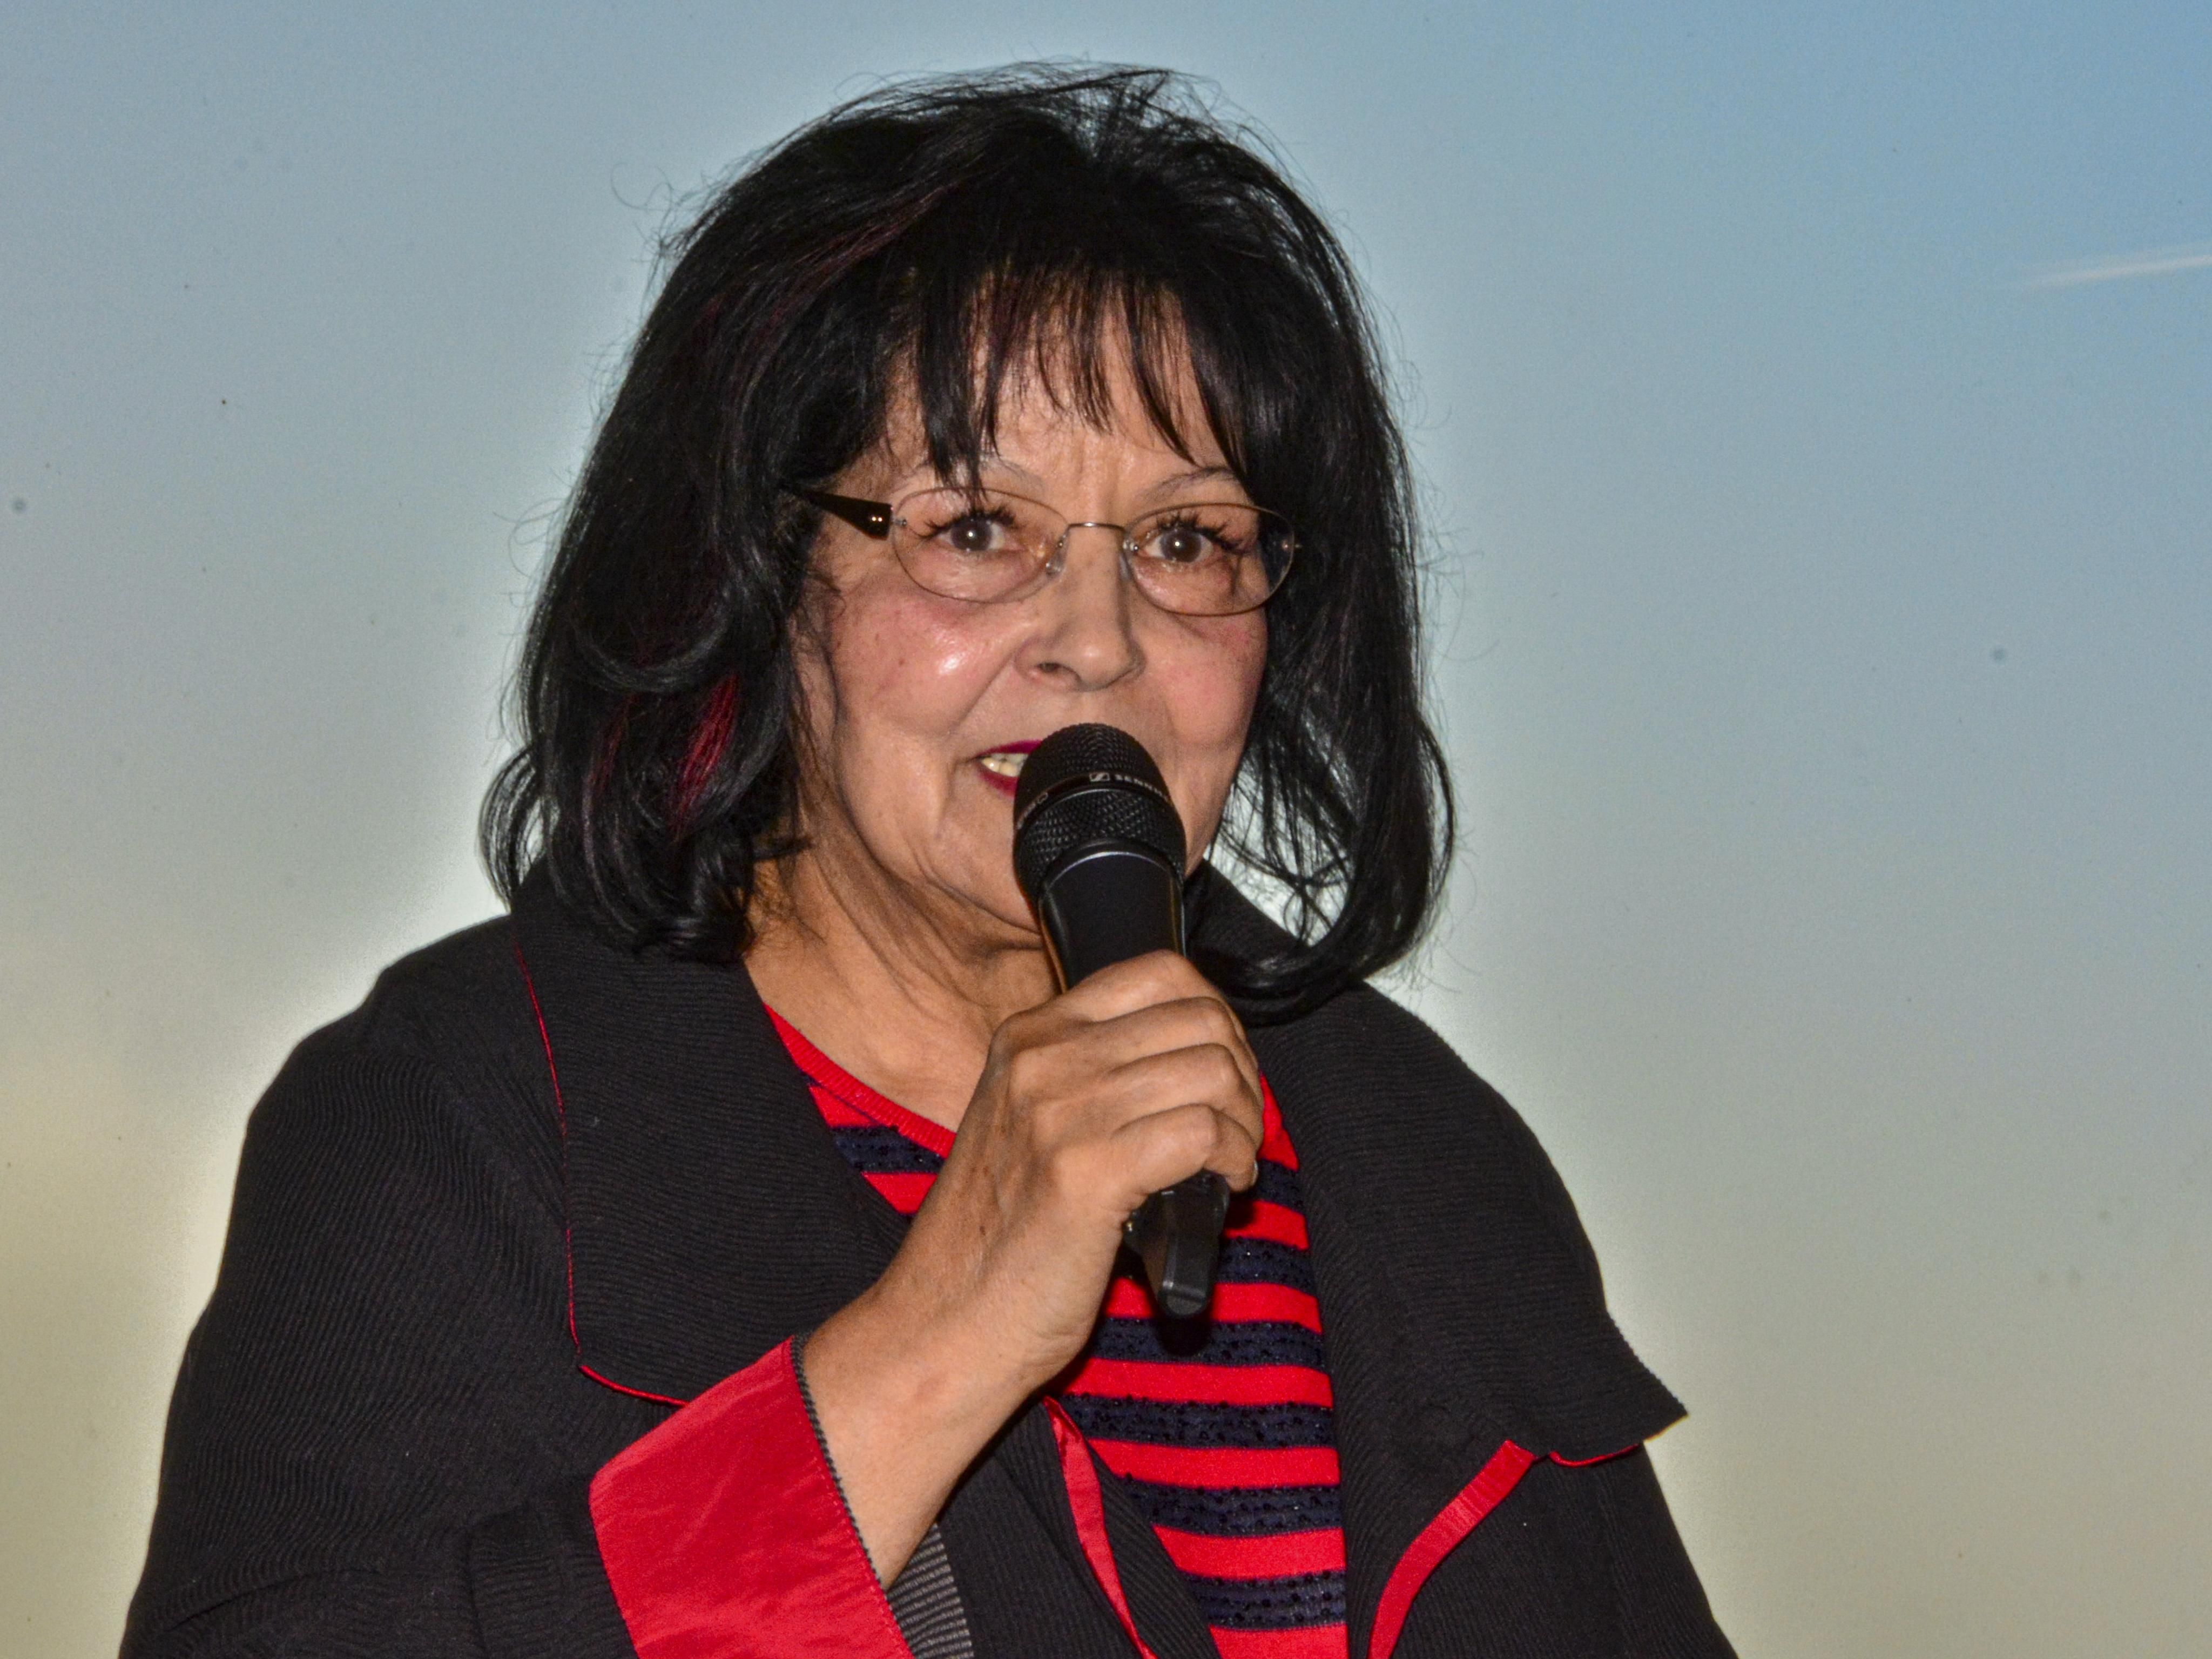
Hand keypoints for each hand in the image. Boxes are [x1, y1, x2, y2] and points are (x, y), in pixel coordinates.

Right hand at [799, 951, 1263, 1577]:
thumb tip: (1197, 1059)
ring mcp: (1061, 1112)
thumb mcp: (1028, 1127)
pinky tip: (1222, 1188)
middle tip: (1237, 1127)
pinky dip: (1233, 1159)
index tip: (1222, 1073)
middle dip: (1242, 1073)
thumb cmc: (997, 1242)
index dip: (1216, 1019)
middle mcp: (1042, 1060)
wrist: (944, 1325)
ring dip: (1244, 1122)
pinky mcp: (1087, 1173)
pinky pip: (1202, 1132)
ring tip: (1229, 1163)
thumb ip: (1094, 1080)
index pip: (1159, 973)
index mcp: (1028, 1038)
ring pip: (1211, 1071)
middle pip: (1199, 1018)